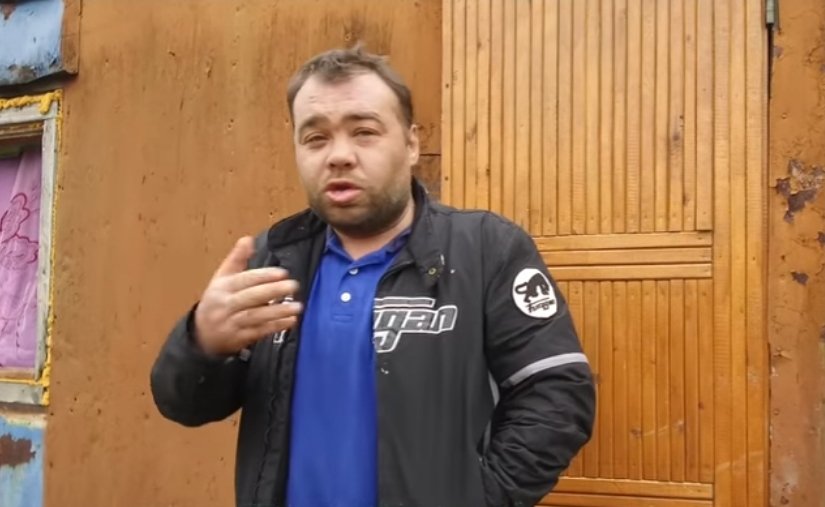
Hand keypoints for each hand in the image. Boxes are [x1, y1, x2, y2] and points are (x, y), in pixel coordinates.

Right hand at [193, 236, 302, 355]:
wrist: (202, 335)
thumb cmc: (217, 301)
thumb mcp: (222, 278)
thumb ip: (237, 259)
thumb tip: (248, 239)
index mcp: (222, 288)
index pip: (243, 280)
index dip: (263, 276)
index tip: (282, 272)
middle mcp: (225, 305)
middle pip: (249, 297)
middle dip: (272, 291)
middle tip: (293, 285)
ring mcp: (231, 323)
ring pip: (255, 316)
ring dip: (277, 312)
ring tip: (298, 306)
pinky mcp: (239, 339)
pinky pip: (258, 332)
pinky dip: (275, 326)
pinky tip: (291, 321)